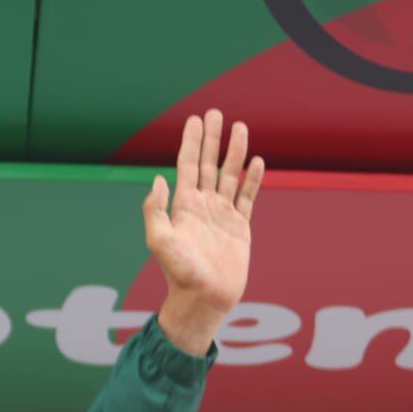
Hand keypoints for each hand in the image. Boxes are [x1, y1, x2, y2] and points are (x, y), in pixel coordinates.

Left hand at [142, 109, 263, 353]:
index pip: (188, 166)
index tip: (195, 120)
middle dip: (211, 138)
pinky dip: (253, 179)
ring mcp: (222, 215)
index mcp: (183, 206)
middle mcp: (202, 206)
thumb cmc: (179, 273)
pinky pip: (247, 198)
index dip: (191, 142)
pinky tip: (257, 161)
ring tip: (240, 127)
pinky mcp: (240, 227)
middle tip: (215, 113)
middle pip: (209, 164)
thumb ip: (155, 209)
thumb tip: (158, 179)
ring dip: (235, 151)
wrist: (203, 298)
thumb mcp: (158, 240)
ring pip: (230, 176)